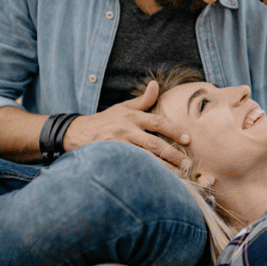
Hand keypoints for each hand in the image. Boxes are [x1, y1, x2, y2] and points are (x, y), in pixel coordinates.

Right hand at [62, 81, 190, 166]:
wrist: (79, 133)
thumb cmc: (106, 120)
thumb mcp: (124, 107)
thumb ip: (143, 99)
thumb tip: (156, 84)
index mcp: (132, 117)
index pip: (157, 122)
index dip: (173, 130)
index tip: (187, 138)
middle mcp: (126, 131)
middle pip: (153, 144)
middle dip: (172, 153)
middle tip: (187, 163)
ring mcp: (119, 146)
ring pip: (144, 158)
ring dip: (162, 167)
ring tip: (178, 175)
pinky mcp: (112, 158)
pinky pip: (132, 167)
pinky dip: (145, 173)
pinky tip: (157, 181)